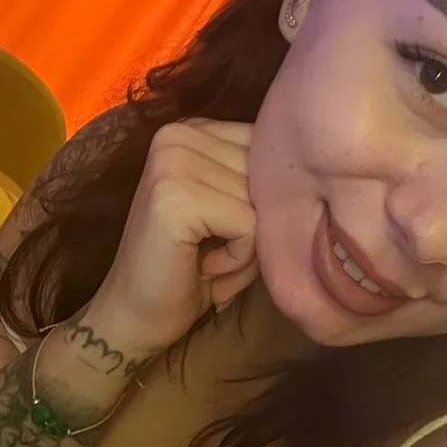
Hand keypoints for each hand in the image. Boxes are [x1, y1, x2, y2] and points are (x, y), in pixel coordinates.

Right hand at [86, 119, 256, 352]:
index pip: (267, 146)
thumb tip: (311, 168)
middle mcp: (177, 134)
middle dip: (256, 223)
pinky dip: (238, 258)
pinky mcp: (175, 197)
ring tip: (208, 259)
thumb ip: (259, 180)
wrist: (134, 318)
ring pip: (263, 200)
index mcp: (190, 129)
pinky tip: (204, 267)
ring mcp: (172, 162)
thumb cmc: (192, 269)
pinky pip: (250, 225)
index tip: (220, 227)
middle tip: (214, 249)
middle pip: (267, 172)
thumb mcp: (231, 208)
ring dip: (248, 244)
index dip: (262, 199)